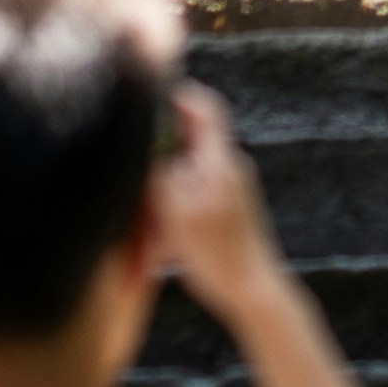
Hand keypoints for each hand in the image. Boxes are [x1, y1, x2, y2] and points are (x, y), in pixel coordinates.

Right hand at [150, 82, 283, 327]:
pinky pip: (193, 198)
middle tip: (134, 164)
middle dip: (160, 149)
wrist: (253, 291)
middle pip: (191, 139)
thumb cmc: (214, 250)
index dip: (175, 95)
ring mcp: (231, 189)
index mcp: (220, 157)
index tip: (143, 100)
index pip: (203, 106)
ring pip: (188, 173)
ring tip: (146, 217)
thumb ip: (157, 166)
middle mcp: (230, 166)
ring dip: (164, 188)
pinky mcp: (228, 212)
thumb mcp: (173, 206)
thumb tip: (140, 134)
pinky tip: (160, 242)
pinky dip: (173, 211)